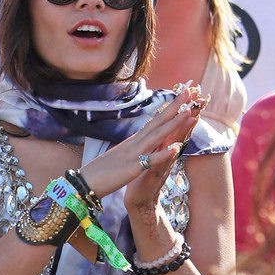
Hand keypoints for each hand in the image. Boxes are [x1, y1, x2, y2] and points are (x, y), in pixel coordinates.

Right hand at [83, 85, 204, 204]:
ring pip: (157, 136)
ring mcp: (134, 155)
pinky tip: (175, 148)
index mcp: (133, 141)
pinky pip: (150, 161)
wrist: (85, 183)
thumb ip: (130, 147)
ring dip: (173, 124)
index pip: (154, 122)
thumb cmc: (101, 171)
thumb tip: (137, 139)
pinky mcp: (132, 169)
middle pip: (158, 122)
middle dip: (175, 107)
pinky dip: (163, 154)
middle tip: (189, 92)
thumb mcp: (119, 155)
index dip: (168, 109)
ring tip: (189, 113)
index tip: (180, 97)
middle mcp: (135, 144)